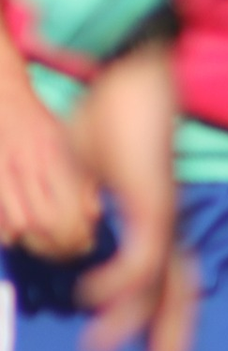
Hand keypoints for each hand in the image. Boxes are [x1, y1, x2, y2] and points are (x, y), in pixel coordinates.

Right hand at [0, 53, 100, 259]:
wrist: (1, 100)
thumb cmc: (39, 125)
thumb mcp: (71, 144)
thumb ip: (85, 177)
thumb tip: (95, 213)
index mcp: (58, 158)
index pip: (72, 210)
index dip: (79, 235)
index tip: (86, 242)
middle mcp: (31, 167)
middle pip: (48, 224)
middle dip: (60, 246)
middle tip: (69, 251)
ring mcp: (5, 174)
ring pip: (22, 226)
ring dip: (36, 244)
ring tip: (49, 247)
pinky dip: (9, 235)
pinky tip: (22, 235)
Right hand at [68, 41, 195, 350]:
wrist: (135, 66)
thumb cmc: (113, 110)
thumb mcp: (87, 166)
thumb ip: (84, 201)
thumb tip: (72, 226)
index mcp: (159, 214)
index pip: (167, 274)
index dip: (162, 314)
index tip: (152, 349)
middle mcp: (170, 218)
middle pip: (182, 288)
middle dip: (172, 336)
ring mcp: (165, 209)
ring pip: (161, 278)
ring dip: (134, 318)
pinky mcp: (154, 197)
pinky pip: (143, 251)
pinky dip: (119, 280)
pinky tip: (93, 298)